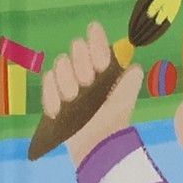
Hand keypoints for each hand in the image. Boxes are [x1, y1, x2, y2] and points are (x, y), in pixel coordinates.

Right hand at [49, 22, 143, 167]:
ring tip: (74, 98)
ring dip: (68, 80)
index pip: (98, 43)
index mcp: (104, 67)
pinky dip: (54, 94)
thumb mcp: (125, 99)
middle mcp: (84, 70)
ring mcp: (67, 82)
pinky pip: (47, 82)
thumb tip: (134, 67)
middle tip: (88, 81)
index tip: (96, 36)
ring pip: (61, 63)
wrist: (95, 146)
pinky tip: (60, 108)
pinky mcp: (52, 96)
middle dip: (82, 61)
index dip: (97, 39)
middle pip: (76, 47)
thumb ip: (130, 81)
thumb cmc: (113, 120)